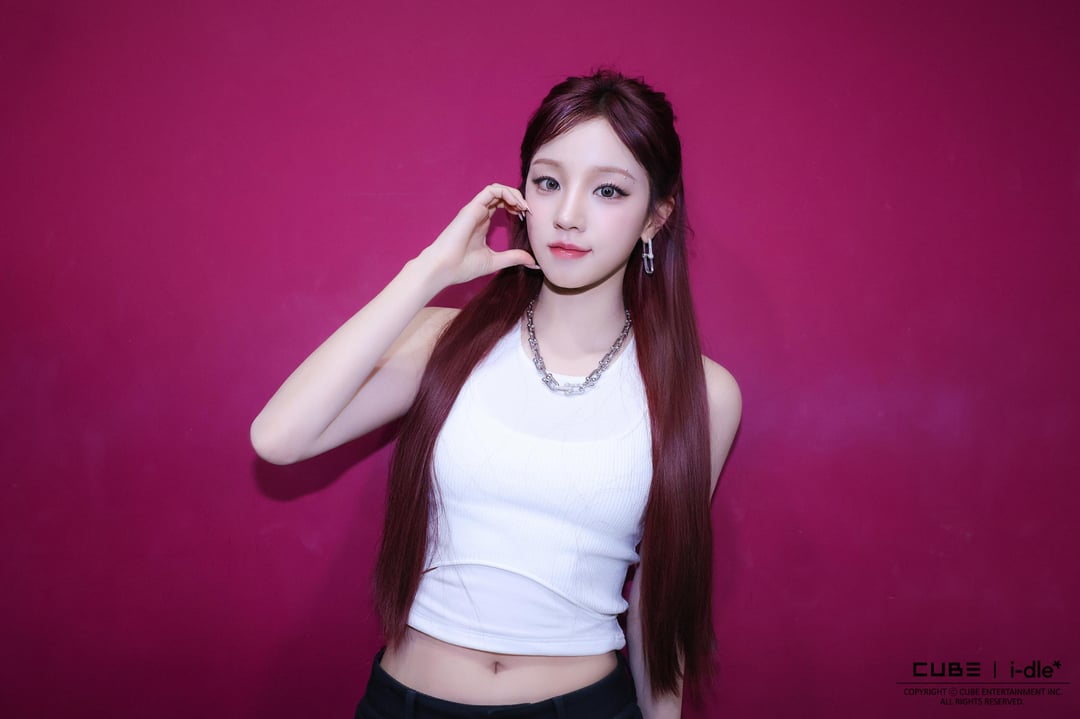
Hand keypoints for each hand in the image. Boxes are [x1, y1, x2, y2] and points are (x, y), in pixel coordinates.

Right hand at [417, 183, 537, 286]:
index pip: (501, 205)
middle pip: (501, 195)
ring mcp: (475, 210)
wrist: (445, 268)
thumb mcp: (496, 261)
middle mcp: (479, 214)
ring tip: (524, 206)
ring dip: (514, 194)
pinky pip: (491, 191)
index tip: (527, 218)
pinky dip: (505, 193)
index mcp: (482, 223)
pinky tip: (515, 204)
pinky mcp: (472, 208)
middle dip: (518, 199)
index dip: (516, 207)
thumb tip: (533, 262)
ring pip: (497, 189)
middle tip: (528, 211)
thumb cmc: (463, 266)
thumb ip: (513, 258)